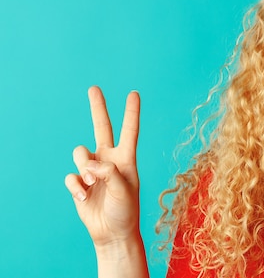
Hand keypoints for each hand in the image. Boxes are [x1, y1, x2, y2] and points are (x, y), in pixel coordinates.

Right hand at [65, 86, 141, 247]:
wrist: (112, 232)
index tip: (134, 93)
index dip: (131, 113)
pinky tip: (84, 197)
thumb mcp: (124, 189)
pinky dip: (76, 186)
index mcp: (126, 159)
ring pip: (80, 153)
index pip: (129, 131)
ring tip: (92, 183)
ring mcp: (93, 170)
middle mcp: (109, 159)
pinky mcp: (79, 182)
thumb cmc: (125, 211)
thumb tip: (90, 163)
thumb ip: (109, 172)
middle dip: (98, 108)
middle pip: (102, 128)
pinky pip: (71, 176)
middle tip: (94, 88)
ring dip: (84, 168)